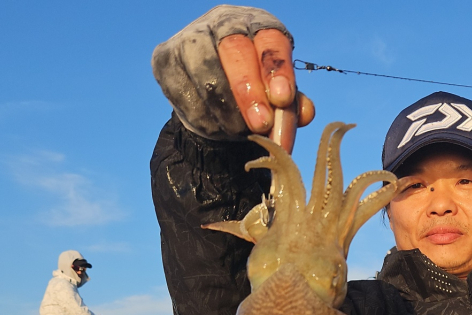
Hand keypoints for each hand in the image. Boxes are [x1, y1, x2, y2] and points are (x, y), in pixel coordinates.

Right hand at [152, 6, 314, 149]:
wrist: (213, 105)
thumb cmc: (254, 97)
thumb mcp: (277, 99)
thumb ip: (292, 105)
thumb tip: (306, 113)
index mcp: (258, 26)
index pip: (270, 39)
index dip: (277, 69)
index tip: (283, 100)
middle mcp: (222, 23)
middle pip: (235, 49)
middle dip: (249, 91)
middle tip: (261, 125)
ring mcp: (189, 38)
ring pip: (205, 70)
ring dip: (226, 109)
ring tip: (241, 133)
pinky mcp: (164, 59)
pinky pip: (183, 91)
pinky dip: (204, 117)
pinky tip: (218, 129)